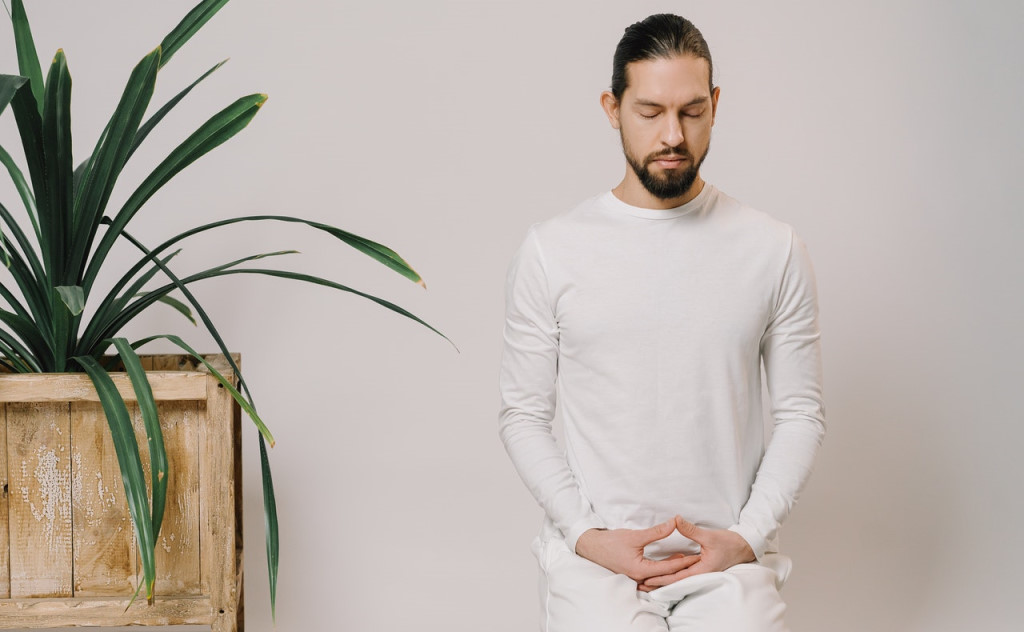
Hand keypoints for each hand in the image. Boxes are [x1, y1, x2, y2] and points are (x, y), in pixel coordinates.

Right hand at [574, 519, 702, 583]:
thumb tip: (674, 524)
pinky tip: (670, 562)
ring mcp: (636, 578)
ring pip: (660, 577)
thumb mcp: (635, 536)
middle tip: (697, 559)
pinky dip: (663, 570)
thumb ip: (656, 532)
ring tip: (686, 560)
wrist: (592, 547)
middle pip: (666, 576)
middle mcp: (639, 578)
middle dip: (682, 568)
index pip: (668, 568)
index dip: (684, 561)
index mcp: (640, 570)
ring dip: (673, 570)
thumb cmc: (611, 542)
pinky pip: (653, 576)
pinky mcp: (634, 575)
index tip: (697, 555)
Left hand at [637, 515, 755, 591]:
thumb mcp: (709, 536)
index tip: (647, 578)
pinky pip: (683, 573)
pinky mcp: (700, 568)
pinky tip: (662, 572)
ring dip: (664, 580)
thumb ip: (690, 530)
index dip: (661, 578)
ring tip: (647, 581)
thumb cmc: (729, 542)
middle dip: (659, 583)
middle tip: (641, 584)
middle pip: (675, 581)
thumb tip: (675, 520)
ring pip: (679, 578)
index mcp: (702, 570)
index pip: (677, 577)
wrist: (743, 546)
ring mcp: (700, 572)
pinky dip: (672, 574)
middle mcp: (700, 574)